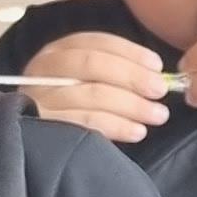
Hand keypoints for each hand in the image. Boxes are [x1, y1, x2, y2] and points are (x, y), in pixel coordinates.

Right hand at [14, 30, 172, 144]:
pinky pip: (85, 123)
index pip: (94, 42)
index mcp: (55, 53)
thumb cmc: (71, 112)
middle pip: (91, 63)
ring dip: (131, 104)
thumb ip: (113, 73)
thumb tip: (155, 73)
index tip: (157, 65)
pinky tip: (137, 131)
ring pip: (91, 94)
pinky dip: (116, 125)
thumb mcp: (85, 84)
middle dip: (132, 76)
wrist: (36, 154)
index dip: (129, 52)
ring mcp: (38, 99)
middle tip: (160, 90)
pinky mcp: (43, 128)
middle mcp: (42, 71)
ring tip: (158, 115)